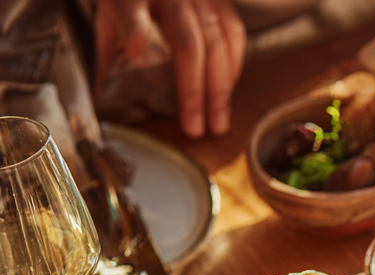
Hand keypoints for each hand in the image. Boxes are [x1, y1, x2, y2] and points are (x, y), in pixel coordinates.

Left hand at [95, 0, 246, 137]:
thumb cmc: (129, 6)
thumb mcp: (109, 26)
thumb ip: (109, 60)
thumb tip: (106, 107)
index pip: (131, 11)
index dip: (134, 29)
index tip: (135, 49)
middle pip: (188, 44)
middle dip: (194, 91)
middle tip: (196, 129)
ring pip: (216, 44)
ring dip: (220, 90)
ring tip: (218, 122)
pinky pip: (233, 33)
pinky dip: (233, 66)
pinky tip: (228, 89)